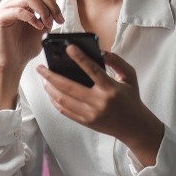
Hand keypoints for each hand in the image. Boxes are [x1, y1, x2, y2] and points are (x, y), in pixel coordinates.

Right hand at [0, 0, 63, 108]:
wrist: (12, 62)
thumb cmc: (25, 46)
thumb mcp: (42, 26)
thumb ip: (47, 10)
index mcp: (23, 1)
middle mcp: (13, 1)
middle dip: (52, 6)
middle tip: (59, 20)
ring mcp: (5, 8)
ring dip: (44, 11)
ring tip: (48, 25)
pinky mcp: (1, 17)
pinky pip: (20, 11)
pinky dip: (33, 18)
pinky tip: (39, 27)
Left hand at [36, 46, 163, 165]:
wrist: (135, 128)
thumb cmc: (131, 99)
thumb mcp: (130, 77)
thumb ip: (117, 61)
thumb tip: (101, 52)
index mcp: (110, 88)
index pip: (92, 70)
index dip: (79, 58)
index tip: (68, 48)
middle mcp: (99, 102)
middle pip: (69, 87)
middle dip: (51, 76)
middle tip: (40, 67)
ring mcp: (91, 114)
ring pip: (63, 100)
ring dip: (49, 88)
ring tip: (42, 78)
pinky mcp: (86, 122)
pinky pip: (65, 111)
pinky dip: (54, 101)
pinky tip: (50, 92)